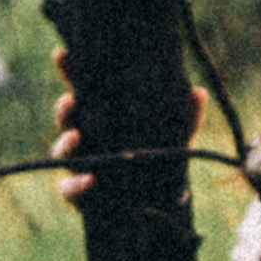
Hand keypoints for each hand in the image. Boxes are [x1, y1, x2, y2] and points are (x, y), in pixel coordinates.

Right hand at [50, 48, 205, 203]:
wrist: (159, 205)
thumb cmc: (160, 163)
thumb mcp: (173, 139)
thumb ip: (185, 119)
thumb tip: (198, 93)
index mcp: (103, 120)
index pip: (83, 92)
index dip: (70, 73)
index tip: (62, 55)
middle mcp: (86, 141)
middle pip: (66, 119)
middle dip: (64, 109)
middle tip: (70, 100)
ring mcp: (80, 167)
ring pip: (61, 152)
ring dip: (64, 143)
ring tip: (75, 137)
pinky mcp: (80, 195)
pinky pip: (69, 189)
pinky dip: (75, 185)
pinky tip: (90, 179)